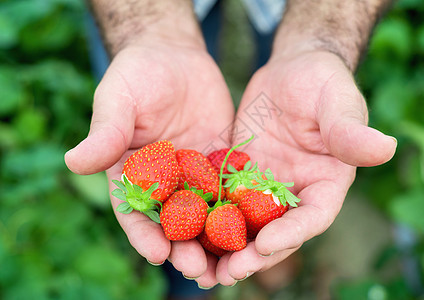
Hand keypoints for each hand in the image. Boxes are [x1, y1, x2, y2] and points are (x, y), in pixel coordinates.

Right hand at [64, 42, 234, 283]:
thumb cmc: (137, 75)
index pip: (134, 211)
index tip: (158, 254)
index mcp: (131, 174)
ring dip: (214, 241)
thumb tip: (72, 161)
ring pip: (204, 215)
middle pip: (172, 223)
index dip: (144, 234)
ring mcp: (194, 174)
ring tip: (229, 266)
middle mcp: (163, 182)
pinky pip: (230, 189)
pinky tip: (254, 228)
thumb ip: (106, 132)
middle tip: (199, 272)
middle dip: (184, 249)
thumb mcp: (118, 99)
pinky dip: (239, 210)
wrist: (174, 56)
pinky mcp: (220, 163)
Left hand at [211, 51, 396, 284]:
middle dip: (253, 254)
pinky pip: (221, 198)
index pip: (313, 217)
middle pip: (275, 231)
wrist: (291, 71)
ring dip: (225, 246)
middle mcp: (294, 192)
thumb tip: (385, 147)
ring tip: (201, 267)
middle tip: (228, 272)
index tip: (265, 244)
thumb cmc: (323, 82)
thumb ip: (350, 130)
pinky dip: (207, 216)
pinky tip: (185, 230)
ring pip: (245, 223)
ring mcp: (264, 185)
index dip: (291, 233)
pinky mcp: (238, 173)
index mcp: (325, 183)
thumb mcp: (337, 102)